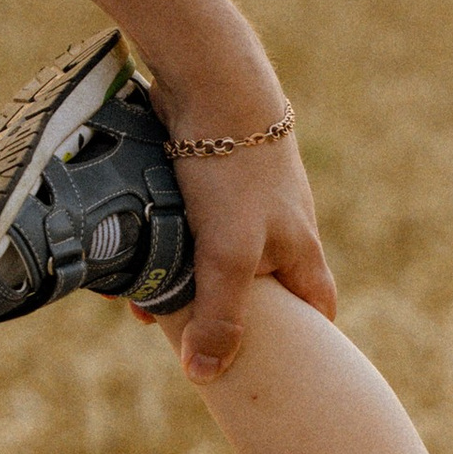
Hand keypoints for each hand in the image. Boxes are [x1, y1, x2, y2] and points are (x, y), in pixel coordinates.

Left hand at [152, 106, 334, 387]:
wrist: (211, 78)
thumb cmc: (235, 171)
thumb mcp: (229, 256)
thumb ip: (219, 317)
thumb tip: (204, 376)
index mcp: (300, 249)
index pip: (317, 308)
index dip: (306, 340)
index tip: (280, 365)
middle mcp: (279, 224)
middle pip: (261, 282)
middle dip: (227, 310)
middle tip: (190, 336)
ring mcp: (247, 195)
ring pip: (218, 249)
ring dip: (185, 273)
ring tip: (142, 295)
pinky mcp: (212, 168)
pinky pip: (192, 216)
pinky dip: (169, 234)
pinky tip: (134, 241)